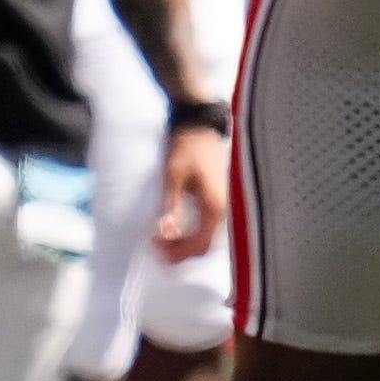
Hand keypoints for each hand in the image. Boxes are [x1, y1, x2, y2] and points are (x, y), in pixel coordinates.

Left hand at [154, 118, 229, 261]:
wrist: (200, 127)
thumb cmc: (187, 149)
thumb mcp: (174, 178)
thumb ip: (171, 208)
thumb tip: (165, 233)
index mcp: (214, 206)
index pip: (198, 244)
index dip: (176, 251)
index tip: (155, 245)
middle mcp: (224, 210)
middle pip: (205, 247)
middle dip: (180, 252)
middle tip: (157, 247)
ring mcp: (224, 206)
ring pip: (208, 239)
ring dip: (186, 244)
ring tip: (164, 240)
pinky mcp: (219, 201)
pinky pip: (209, 228)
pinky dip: (193, 234)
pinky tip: (177, 229)